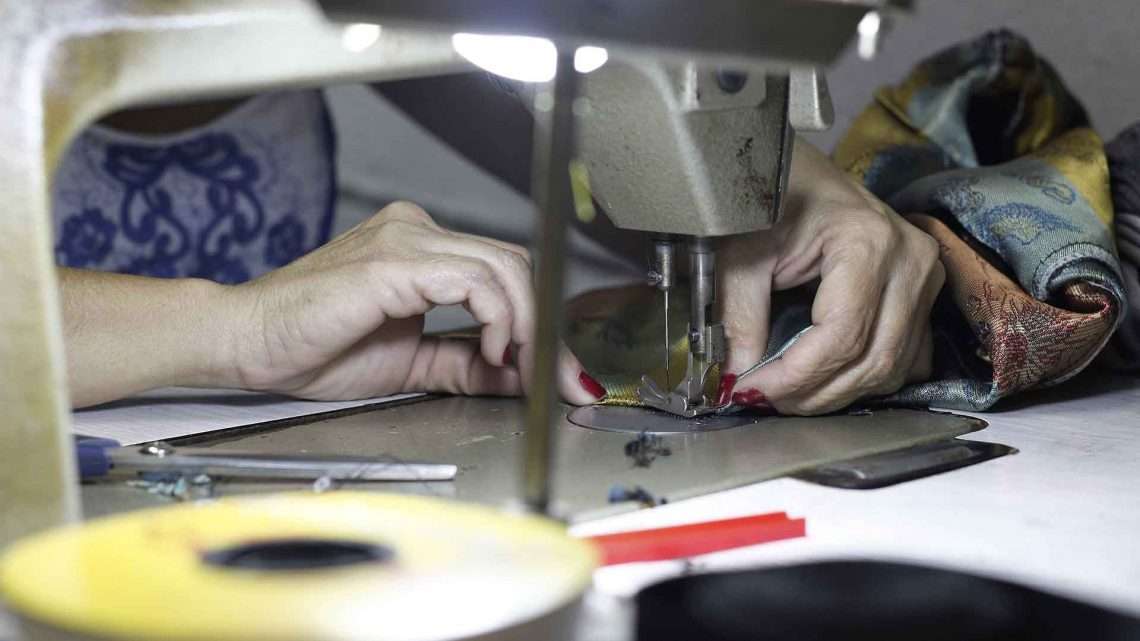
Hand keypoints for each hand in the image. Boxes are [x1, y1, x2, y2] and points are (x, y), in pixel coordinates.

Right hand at [220, 201, 603, 403]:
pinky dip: (498, 316)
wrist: (247, 345)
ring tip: (521, 370)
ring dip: (529, 327)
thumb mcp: (411, 364)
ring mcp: (406, 240)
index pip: (504, 274)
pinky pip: (472, 280)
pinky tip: (493, 351)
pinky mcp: (393, 261)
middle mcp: (418, 233)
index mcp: (421, 251)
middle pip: (515, 267)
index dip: (540, 324)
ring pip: (504, 268)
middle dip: (546, 329)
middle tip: (552, 380)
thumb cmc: (313, 347)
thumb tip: (521, 378)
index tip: (557, 374)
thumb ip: (466, 364)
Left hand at [716, 140, 944, 414]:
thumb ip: (740, 317)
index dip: (794, 377)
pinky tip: (825, 380)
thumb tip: (739, 378)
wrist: (800, 170)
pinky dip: (864, 377)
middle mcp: (911, 261)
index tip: (750, 391)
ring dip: (838, 393)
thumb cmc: (770, 198)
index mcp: (868, 242)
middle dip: (814, 393)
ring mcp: (925, 277)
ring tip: (786, 394)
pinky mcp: (923, 292)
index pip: (840, 336)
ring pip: (891, 367)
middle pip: (871, 359)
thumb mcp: (743, 253)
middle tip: (763, 401)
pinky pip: (905, 357)